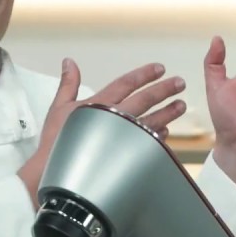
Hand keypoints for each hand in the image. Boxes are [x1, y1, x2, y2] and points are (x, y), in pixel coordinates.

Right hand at [18, 58, 185, 207]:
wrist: (57, 174)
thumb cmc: (54, 142)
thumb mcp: (58, 108)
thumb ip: (67, 83)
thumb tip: (69, 62)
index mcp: (98, 103)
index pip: (126, 83)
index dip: (144, 74)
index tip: (159, 68)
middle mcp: (114, 118)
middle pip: (144, 99)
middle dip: (164, 90)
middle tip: (179, 83)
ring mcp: (122, 138)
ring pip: (151, 121)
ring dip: (168, 113)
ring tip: (181, 106)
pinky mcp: (125, 156)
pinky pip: (148, 143)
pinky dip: (159, 136)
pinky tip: (166, 132)